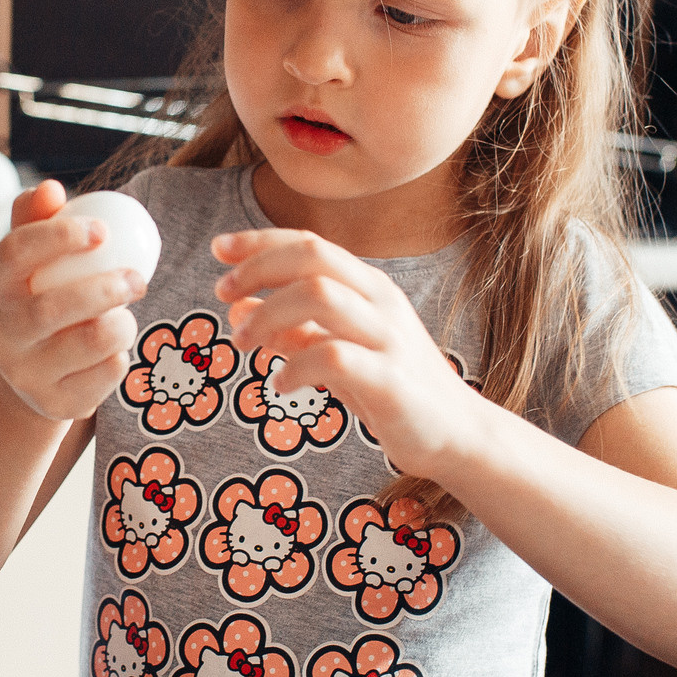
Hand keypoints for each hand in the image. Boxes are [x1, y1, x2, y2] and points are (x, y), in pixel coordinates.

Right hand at [0, 180, 147, 421]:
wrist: (34, 375)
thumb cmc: (39, 297)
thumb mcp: (31, 261)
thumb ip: (37, 220)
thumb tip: (50, 188)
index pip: (15, 253)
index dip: (59, 235)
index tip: (102, 229)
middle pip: (52, 308)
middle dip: (105, 287)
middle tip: (138, 277)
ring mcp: (24, 374)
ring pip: (89, 342)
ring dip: (122, 323)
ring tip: (126, 315)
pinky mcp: (57, 404)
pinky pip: (107, 374)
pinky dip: (122, 354)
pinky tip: (116, 348)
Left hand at [213, 228, 487, 478]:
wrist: (457, 434)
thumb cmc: (392, 389)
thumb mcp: (338, 351)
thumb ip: (293, 329)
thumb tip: (238, 309)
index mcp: (368, 288)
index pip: (310, 243)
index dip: (260, 242)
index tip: (218, 249)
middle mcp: (380, 303)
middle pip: (314, 256)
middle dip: (259, 267)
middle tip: (222, 292)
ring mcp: (388, 339)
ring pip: (321, 296)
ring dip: (269, 314)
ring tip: (243, 343)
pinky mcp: (390, 380)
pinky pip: (334, 357)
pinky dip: (296, 366)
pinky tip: (280, 384)